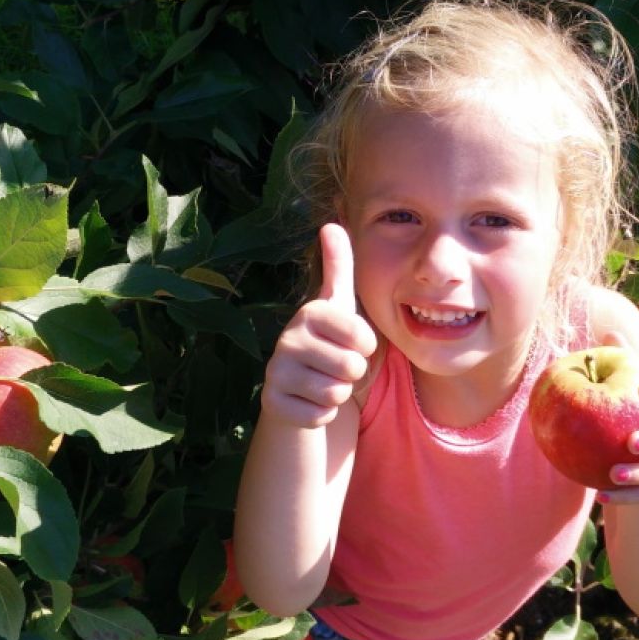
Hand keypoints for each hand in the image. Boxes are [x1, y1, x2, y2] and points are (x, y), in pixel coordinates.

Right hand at [260, 224, 377, 428]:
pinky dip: (323, 415)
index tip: (353, 344)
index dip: (367, 348)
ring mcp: (276, 371)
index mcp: (310, 312)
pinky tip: (310, 402)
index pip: (363, 337)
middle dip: (353, 375)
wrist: (302, 391)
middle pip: (352, 367)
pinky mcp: (271, 403)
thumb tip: (332, 223)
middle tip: (336, 368)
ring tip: (324, 383)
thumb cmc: (330, 346)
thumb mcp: (340, 307)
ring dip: (339, 396)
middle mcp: (287, 338)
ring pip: (337, 394)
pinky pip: (320, 416)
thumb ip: (340, 266)